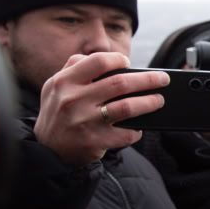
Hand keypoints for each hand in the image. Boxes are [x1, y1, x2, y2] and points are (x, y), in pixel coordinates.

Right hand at [33, 52, 167, 165]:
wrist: (46, 148)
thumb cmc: (58, 112)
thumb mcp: (56, 86)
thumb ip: (75, 69)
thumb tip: (108, 59)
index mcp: (64, 82)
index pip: (97, 62)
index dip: (118, 60)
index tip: (129, 63)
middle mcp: (73, 100)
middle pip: (120, 84)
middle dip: (148, 80)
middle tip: (163, 79)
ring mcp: (84, 122)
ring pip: (127, 107)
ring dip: (149, 103)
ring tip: (159, 100)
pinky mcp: (94, 141)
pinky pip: (125, 134)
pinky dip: (137, 130)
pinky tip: (140, 127)